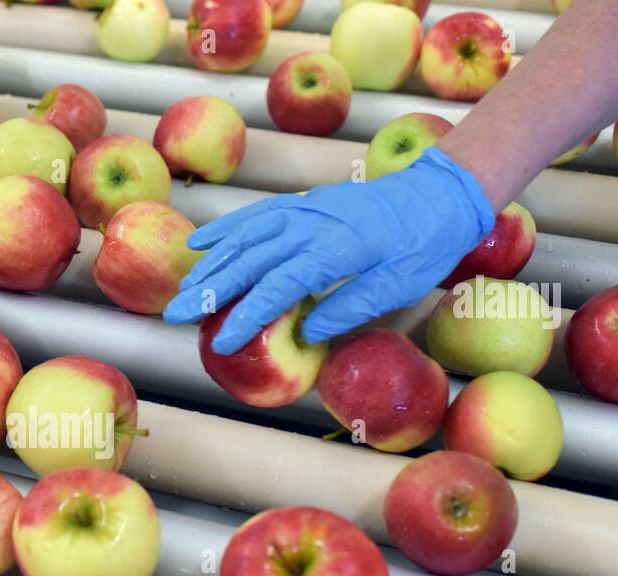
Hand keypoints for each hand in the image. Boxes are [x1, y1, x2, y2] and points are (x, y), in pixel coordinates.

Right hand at [163, 148, 495, 354]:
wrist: (441, 193)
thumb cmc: (426, 245)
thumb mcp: (401, 285)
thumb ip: (351, 307)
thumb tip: (307, 332)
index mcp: (339, 248)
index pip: (280, 285)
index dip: (248, 313)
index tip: (224, 339)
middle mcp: (313, 224)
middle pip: (251, 259)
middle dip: (211, 289)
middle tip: (177, 315)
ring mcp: (305, 208)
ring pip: (246, 235)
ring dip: (212, 262)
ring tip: (184, 288)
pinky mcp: (304, 201)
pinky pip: (257, 214)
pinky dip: (227, 228)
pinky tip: (202, 242)